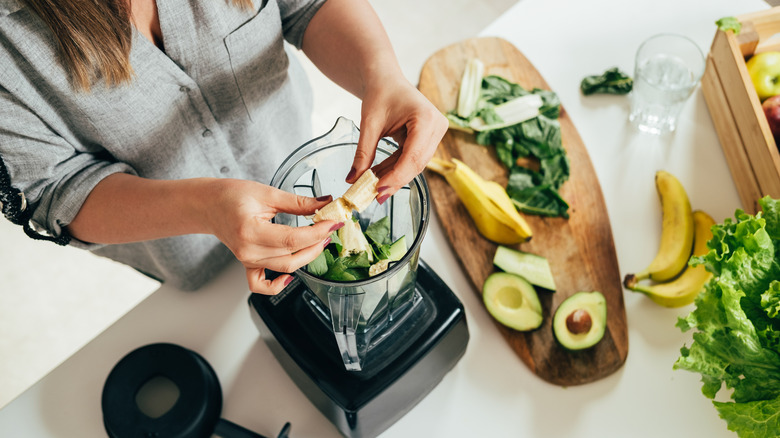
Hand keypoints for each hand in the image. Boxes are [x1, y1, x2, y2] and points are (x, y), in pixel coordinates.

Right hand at [203, 179, 341, 294]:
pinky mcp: (248, 264)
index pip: (293, 239)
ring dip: (307, 256)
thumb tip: (324, 203)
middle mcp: (248, 250)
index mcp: (250, 231)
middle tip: (330, 228)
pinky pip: (261, 285)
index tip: (333, 223)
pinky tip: (290, 277)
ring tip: (319, 240)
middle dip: (317, 243)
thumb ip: (298, 202)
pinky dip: (277, 285)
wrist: (209, 205)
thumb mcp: (267, 193)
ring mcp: (247, 260)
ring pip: (285, 268)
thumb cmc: (231, 195)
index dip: (317, 232)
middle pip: (292, 256)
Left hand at [348, 75, 447, 201]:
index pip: (413, 156)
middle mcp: (437, 126)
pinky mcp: (429, 139)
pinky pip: (412, 159)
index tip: (378, 191)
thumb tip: (353, 180)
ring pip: (415, 164)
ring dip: (394, 176)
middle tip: (374, 197)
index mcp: (426, 118)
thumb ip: (363, 153)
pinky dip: (396, 168)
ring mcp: (435, 133)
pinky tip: (379, 177)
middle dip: (395, 181)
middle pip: (417, 164)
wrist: (386, 79)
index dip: (396, 177)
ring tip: (373, 187)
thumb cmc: (380, 93)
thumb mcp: (369, 124)